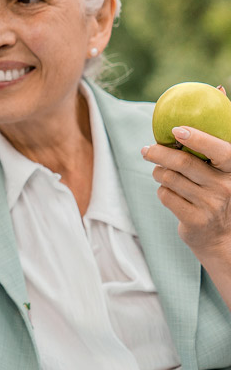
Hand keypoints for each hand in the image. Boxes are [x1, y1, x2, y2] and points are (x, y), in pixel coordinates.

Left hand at [142, 126, 230, 257]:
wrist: (221, 238)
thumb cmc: (214, 197)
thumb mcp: (219, 176)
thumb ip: (205, 159)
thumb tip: (172, 136)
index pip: (220, 151)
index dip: (198, 138)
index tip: (176, 130)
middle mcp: (225, 187)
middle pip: (183, 162)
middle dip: (159, 153)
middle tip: (147, 150)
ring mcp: (210, 205)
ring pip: (170, 178)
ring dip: (158, 172)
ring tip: (159, 173)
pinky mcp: (194, 219)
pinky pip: (166, 195)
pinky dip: (162, 190)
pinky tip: (168, 192)